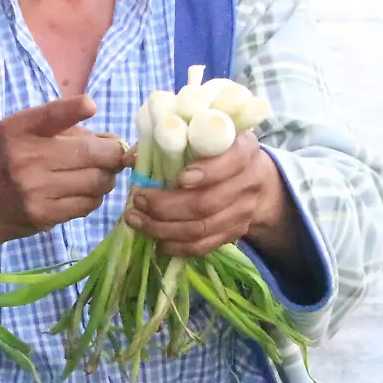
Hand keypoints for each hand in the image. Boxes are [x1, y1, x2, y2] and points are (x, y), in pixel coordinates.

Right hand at [0, 96, 126, 267]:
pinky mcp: (44, 215)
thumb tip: (115, 141)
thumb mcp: (21, 134)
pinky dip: (94, 197)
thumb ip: (65, 130)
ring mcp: (35, 189)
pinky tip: (84, 192)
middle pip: (92, 153)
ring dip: (107, 177)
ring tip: (98, 174)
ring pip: (97, 181)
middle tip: (116, 155)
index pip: (51, 114)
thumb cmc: (6, 162)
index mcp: (18, 129)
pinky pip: (88, 204)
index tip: (91, 106)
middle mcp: (26, 157)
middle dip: (114, 153)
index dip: (75, 108)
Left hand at [125, 132, 299, 260]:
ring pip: (202, 228)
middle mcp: (249, 181)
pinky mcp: (235, 233)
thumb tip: (131, 158)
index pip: (232, 161)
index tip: (180, 178)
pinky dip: (178, 246)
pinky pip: (205, 246)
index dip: (207, 172)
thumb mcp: (199, 136)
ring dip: (164, 228)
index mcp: (243, 149)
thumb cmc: (215, 151)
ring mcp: (244, 211)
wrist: (251, 177)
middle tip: (139, 200)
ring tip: (137, 221)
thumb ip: (167, 141)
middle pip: (208, 202)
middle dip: (167, 206)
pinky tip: (157, 240)